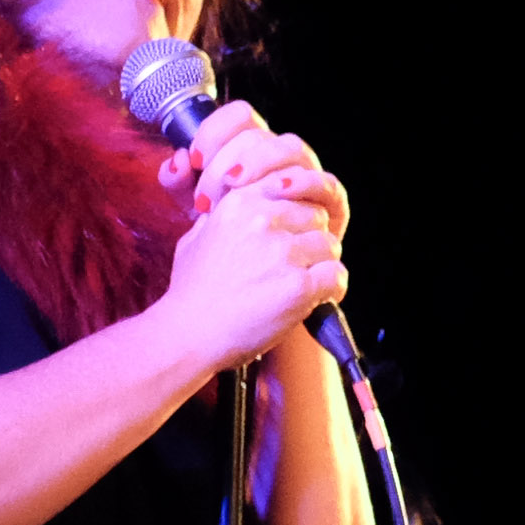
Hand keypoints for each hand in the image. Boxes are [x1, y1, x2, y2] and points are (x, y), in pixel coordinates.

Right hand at [151, 117, 350, 372]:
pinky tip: (318, 299)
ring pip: (330, 245)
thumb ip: (222, 216)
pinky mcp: (299, 285)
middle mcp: (264, 220)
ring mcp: (283, 252)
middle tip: (300, 264)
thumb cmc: (190, 292)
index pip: (292, 189)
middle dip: (311, 240)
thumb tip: (238, 207)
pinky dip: (333, 289)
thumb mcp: (197, 237)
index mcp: (241, 202)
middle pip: (316, 216)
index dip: (296, 215)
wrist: (188, 335)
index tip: (292, 234)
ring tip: (306, 284)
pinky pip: (336, 275)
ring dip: (322, 265)